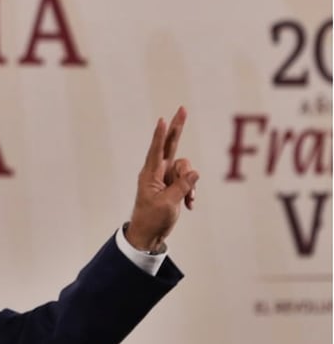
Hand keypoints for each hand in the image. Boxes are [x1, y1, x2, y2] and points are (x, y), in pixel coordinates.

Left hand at [126, 106, 199, 251]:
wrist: (149, 235)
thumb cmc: (152, 219)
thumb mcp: (168, 203)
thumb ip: (181, 186)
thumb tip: (194, 172)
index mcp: (150, 175)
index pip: (156, 151)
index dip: (160, 136)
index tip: (162, 120)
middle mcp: (157, 172)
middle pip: (170, 145)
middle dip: (178, 128)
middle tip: (182, 108)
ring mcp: (166, 178)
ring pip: (186, 168)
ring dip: (191, 184)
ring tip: (187, 201)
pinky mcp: (174, 186)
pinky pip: (189, 180)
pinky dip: (191, 192)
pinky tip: (188, 205)